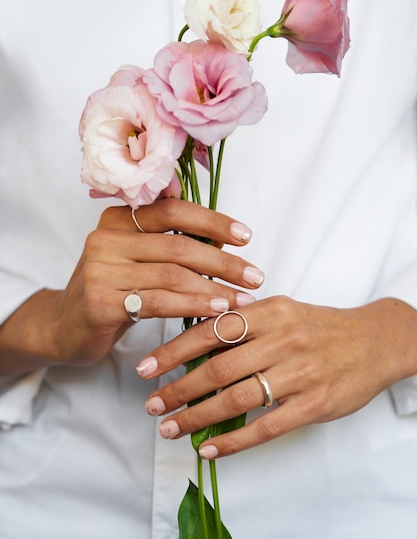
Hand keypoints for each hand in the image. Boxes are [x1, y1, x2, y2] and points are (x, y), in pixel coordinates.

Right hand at [0, 198, 263, 372]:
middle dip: (223, 261)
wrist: (64, 328)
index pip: (172, 210)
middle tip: (255, 275)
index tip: (246, 236)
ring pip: (171, 274)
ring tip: (243, 298)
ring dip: (214, 287)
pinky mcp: (100, 303)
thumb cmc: (112, 292)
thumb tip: (223, 234)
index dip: (213, 221)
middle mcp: (105, 239)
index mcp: (117, 220)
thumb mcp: (138, 260)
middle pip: (177, 245)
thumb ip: (171, 242)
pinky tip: (217, 311)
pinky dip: (193, 305)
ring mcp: (100, 270)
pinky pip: (158, 302)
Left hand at [137, 296, 416, 456]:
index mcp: (271, 312)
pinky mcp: (314, 405)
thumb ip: (245, 319)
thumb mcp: (284, 309)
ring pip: (237, 400)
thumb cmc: (321, 326)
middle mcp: (283, 340)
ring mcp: (300, 374)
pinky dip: (234, 442)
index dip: (174, 350)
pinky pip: (266, 427)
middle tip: (153, 405)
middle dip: (178, 389)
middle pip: (218, 368)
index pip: (211, 330)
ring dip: (198, 417)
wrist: (375, 341)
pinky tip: (210, 449)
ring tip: (172, 428)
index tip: (147, 367)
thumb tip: (198, 329)